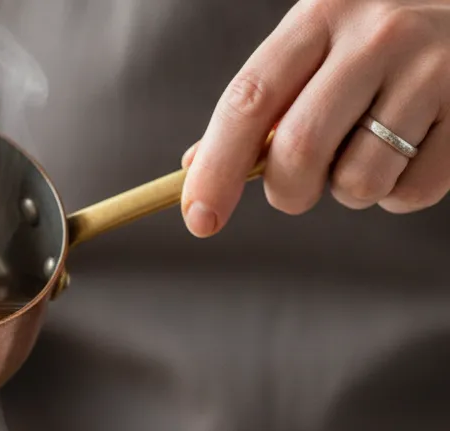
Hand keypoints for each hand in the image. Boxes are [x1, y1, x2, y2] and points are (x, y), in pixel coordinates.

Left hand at [182, 0, 449, 236]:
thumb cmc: (386, 39)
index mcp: (322, 13)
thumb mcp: (321, 43)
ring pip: (357, 182)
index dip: (217, 169)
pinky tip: (414, 150)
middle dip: (289, 192)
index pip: (249, 100)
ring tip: (375, 148)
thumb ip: (265, 101)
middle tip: (301, 187)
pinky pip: (410, 193)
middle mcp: (377, 33)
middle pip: (299, 150)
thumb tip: (195, 168)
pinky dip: (400, 194)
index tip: (200, 219)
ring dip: (352, 191)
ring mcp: (431, 67)